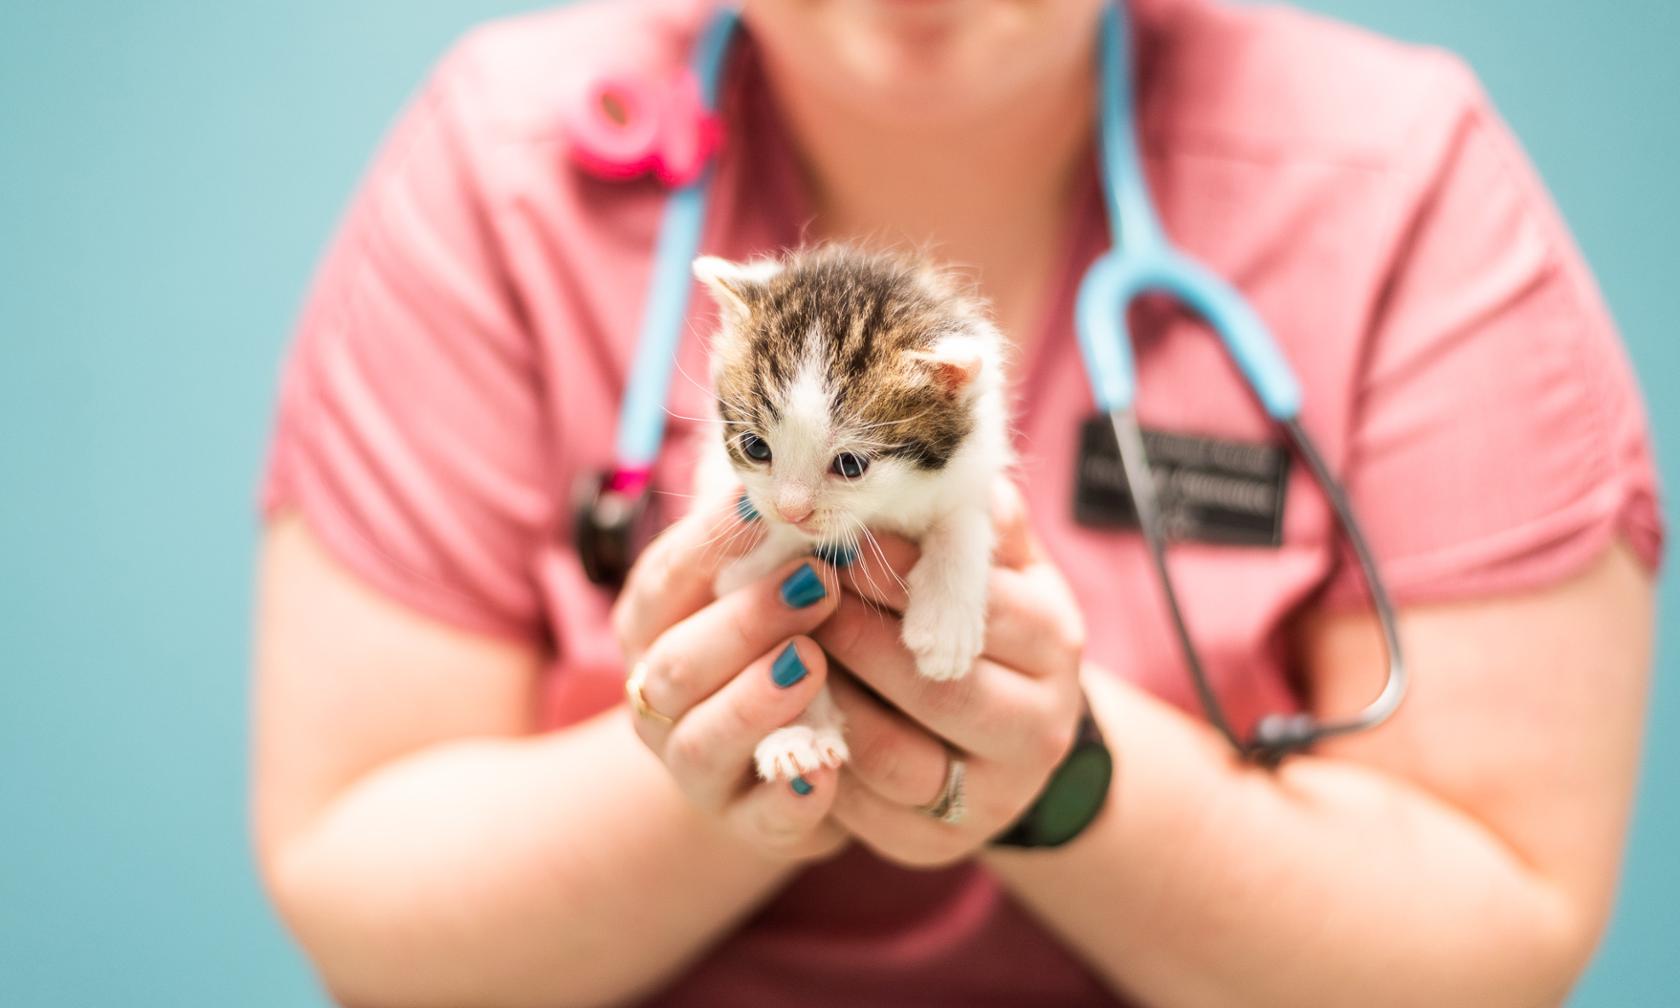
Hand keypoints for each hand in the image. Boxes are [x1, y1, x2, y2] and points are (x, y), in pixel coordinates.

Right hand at [613, 493, 849, 861]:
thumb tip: (833, 485)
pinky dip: (790, 796)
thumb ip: (786, 543)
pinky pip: (762, 819)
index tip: (768, 505)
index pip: (666, 577)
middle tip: (816, 584)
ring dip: (754, 701)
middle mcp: (657, 697)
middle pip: (676, 661)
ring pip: (701, 740)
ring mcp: (695, 767)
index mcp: (655, 623)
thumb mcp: (770, 583)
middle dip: (744, 620)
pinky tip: (824, 769)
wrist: (775, 760)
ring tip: (810, 664)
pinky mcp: (746, 823)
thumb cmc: (779, 640)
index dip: (712, 541)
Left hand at [812, 482, 1086, 866]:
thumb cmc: (989, 623)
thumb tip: (955, 469)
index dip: (900, 574)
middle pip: (940, 689)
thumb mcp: (998, 564)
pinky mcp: (941, 846)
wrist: (1008, 734)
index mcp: (1054, 641)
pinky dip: (820, 765)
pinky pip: (868, 814)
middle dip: (856, 639)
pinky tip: (787, 719)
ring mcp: (995, 797)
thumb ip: (975, 522)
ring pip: (898, 760)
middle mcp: (1041, 727)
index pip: (981, 606)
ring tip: (784, 657)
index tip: (837, 541)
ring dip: (830, 705)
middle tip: (795, 598)